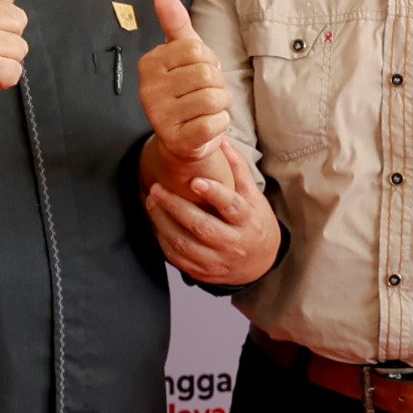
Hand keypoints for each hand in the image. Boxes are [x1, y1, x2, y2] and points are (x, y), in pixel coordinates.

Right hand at [138, 0, 227, 162]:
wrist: (184, 137)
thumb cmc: (187, 89)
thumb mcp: (182, 54)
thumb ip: (175, 23)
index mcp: (150, 63)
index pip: (195, 49)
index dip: (208, 60)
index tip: (198, 71)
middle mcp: (148, 90)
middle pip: (206, 74)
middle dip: (217, 84)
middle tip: (206, 92)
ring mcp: (160, 117)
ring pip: (213, 99)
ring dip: (221, 104)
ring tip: (208, 109)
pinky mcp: (176, 140)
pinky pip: (214, 123)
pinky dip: (221, 123)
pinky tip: (208, 125)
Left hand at [143, 138, 280, 286]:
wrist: (261, 262)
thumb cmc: (255, 223)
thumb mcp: (253, 196)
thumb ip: (237, 169)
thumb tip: (222, 140)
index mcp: (248, 222)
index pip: (232, 207)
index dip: (214, 194)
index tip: (195, 181)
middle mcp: (234, 244)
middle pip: (202, 227)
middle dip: (175, 207)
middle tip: (156, 189)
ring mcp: (218, 261)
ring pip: (185, 244)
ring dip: (162, 222)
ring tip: (151, 201)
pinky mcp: (204, 272)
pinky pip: (177, 258)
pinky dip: (163, 239)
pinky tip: (156, 222)